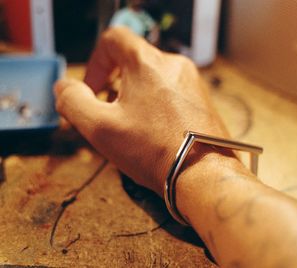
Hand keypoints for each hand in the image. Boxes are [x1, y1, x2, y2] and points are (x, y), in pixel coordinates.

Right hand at [54, 27, 228, 195]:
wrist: (203, 175)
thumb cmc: (154, 151)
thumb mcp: (100, 127)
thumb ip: (73, 101)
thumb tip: (65, 87)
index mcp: (148, 63)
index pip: (114, 39)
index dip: (96, 61)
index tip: (94, 89)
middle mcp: (175, 65)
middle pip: (135, 61)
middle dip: (116, 84)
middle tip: (111, 113)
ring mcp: (193, 83)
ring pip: (155, 79)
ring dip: (137, 97)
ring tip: (135, 127)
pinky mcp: (204, 101)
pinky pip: (173, 93)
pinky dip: (159, 106)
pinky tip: (157, 132)